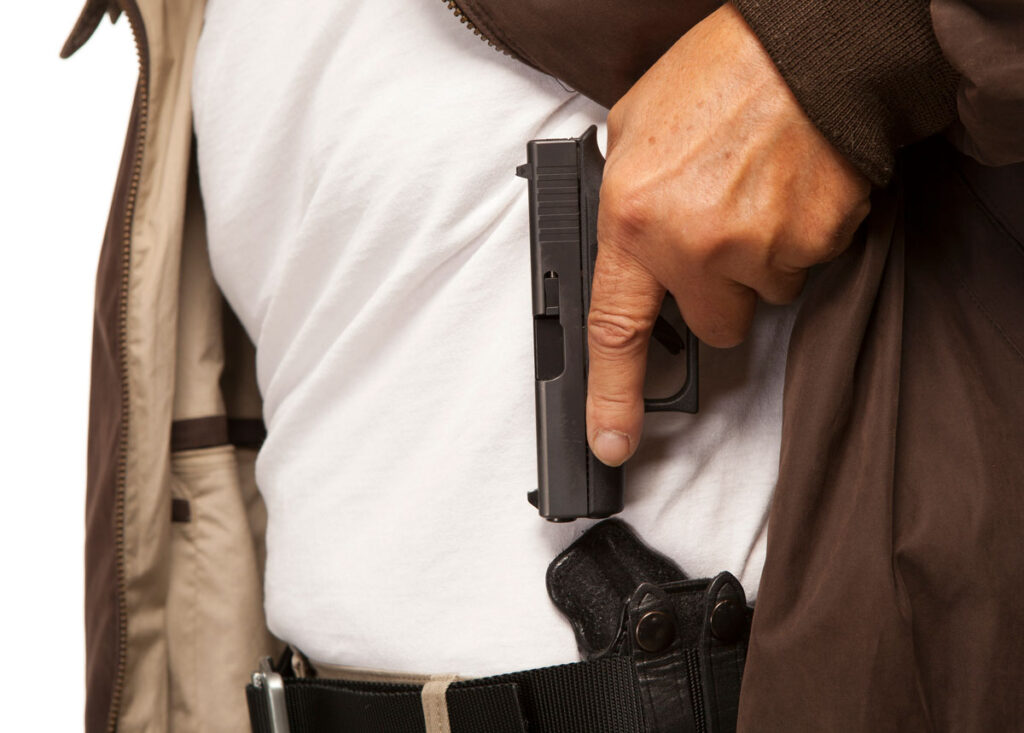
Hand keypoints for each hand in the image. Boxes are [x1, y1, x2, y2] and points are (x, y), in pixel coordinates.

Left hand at [586, 2, 870, 466]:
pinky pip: (805, 270)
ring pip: (762, 298)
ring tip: (758, 193)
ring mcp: (758, 250)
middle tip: (721, 232)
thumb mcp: (633, 131)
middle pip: (712, 327)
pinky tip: (788, 191)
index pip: (616, 329)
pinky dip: (799, 241)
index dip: (612, 397)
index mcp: (633, 219)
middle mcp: (693, 245)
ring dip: (758, 263)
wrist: (807, 47)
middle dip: (716, 294)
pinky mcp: (814, 245)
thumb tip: (628, 247)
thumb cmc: (721, 73)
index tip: (613, 441)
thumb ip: (624, 202)